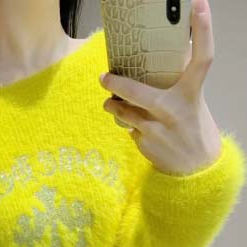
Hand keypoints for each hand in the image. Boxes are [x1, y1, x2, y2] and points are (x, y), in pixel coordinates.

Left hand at [99, 0, 221, 175]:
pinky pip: (129, 129)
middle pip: (136, 91)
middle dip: (115, 84)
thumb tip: (166, 56)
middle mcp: (173, 110)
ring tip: (110, 102)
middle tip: (104, 77)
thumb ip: (178, 84)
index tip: (199, 6)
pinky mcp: (145, 143)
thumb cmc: (193, 129)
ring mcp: (157, 128)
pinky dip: (129, 126)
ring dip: (113, 106)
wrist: (195, 169)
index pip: (202, 58)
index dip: (203, 31)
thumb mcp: (193, 102)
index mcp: (191, 93)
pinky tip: (137, 127)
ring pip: (123, 112)